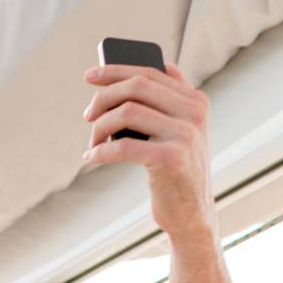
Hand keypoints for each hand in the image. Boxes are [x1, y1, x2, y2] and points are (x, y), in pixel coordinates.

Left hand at [81, 62, 216, 244]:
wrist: (192, 214)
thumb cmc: (177, 171)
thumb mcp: (180, 131)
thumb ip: (170, 101)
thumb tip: (151, 68)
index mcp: (196, 100)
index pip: (150, 72)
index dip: (116, 71)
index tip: (90, 76)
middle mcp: (194, 112)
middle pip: (137, 87)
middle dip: (104, 98)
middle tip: (87, 115)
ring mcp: (185, 134)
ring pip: (127, 112)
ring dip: (100, 127)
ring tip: (92, 143)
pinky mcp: (171, 158)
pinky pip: (123, 146)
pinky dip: (101, 151)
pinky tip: (91, 158)